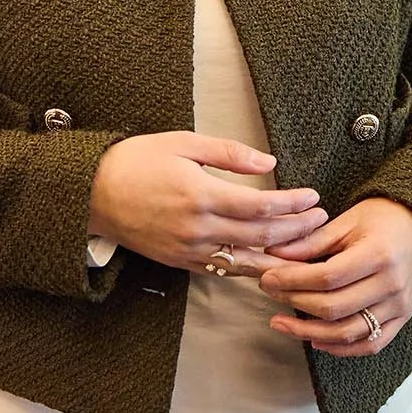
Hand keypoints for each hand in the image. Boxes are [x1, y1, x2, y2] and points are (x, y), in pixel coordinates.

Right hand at [88, 132, 324, 271]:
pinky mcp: (179, 263)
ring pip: (246, 261)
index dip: (293, 205)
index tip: (314, 198)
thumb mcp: (183, 142)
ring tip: (307, 250)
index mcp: (201, 195)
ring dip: (280, 257)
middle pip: (261, 236)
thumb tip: (269, 161)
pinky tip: (269, 264)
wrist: (90, 192)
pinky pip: (223, 270)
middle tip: (321, 221)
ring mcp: (188, 250)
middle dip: (297, 231)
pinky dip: (250, 269)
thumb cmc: (135, 160)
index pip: (261, 206)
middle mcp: (198, 228)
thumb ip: (229, 153)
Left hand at [258, 198, 411, 356]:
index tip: (268, 278)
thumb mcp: (346, 222)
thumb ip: (311, 241)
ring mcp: (399, 306)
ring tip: (280, 323)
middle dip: (295, 303)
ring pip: (348, 332)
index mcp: (378, 254)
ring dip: (309, 333)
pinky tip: (315, 340)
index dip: (293, 281)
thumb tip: (272, 256)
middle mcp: (391, 285)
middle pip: (334, 307)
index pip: (327, 277)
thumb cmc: (381, 220)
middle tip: (269, 293)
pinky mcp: (402, 319)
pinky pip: (369, 344)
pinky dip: (340, 348)